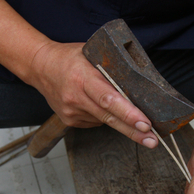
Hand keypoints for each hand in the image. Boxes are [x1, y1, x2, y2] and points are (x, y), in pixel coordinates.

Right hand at [29, 41, 157, 146]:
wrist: (40, 66)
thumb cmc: (69, 57)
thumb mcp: (91, 54)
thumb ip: (112, 68)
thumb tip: (140, 83)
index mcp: (82, 78)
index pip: (109, 99)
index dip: (128, 113)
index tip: (145, 123)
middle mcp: (75, 97)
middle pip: (110, 118)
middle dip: (134, 131)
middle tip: (152, 140)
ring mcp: (71, 112)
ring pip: (105, 121)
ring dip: (123, 124)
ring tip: (138, 124)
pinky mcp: (70, 120)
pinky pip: (96, 121)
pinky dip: (105, 117)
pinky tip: (102, 107)